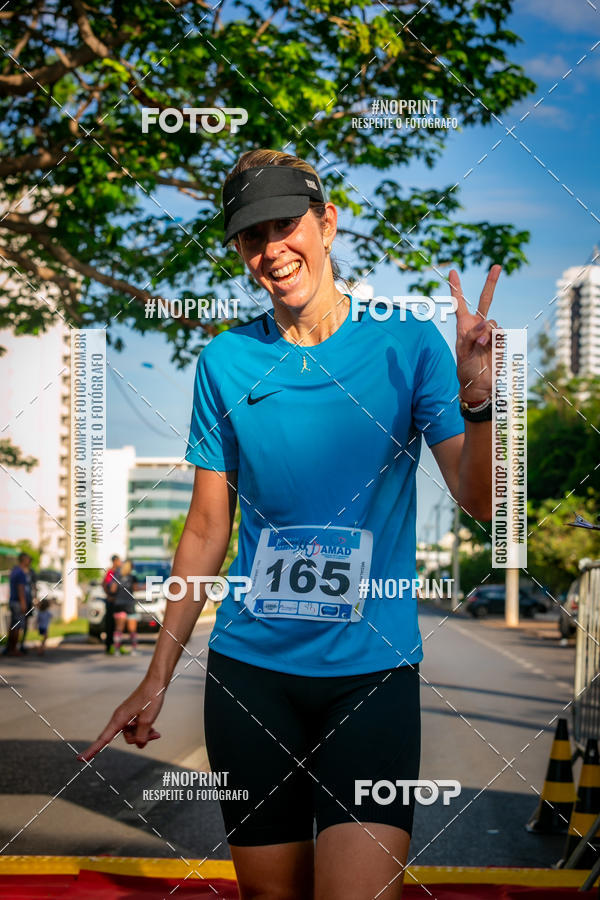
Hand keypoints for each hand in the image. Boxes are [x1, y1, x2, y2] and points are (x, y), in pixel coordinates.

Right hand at [77, 677, 163, 761]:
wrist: (156, 682)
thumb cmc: (151, 699)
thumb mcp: (148, 720)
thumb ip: (141, 736)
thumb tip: (139, 745)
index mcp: (119, 719)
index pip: (103, 739)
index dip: (92, 750)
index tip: (80, 759)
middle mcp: (120, 718)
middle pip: (127, 738)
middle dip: (140, 738)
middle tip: (155, 733)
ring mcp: (126, 716)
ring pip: (134, 733)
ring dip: (145, 733)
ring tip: (155, 727)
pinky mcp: (133, 715)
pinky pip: (137, 728)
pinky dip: (145, 729)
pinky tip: (154, 728)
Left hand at [449, 264, 501, 402]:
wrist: (480, 385)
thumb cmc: (467, 369)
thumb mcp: (464, 352)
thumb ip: (473, 336)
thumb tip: (485, 324)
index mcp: (464, 326)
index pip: (459, 304)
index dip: (456, 288)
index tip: (452, 271)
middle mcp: (478, 325)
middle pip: (486, 300)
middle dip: (491, 283)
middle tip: (497, 266)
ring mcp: (491, 332)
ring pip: (492, 322)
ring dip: (486, 332)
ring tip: (479, 346)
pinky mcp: (501, 340)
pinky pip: (501, 334)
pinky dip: (495, 340)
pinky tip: (491, 350)